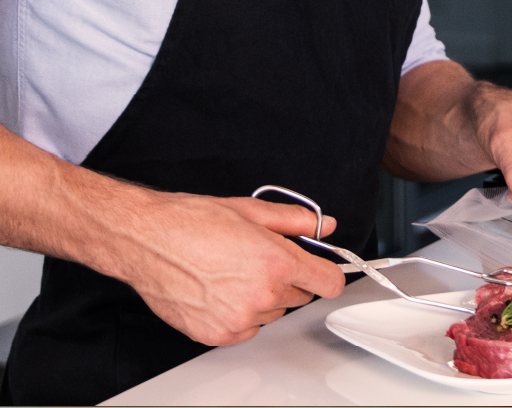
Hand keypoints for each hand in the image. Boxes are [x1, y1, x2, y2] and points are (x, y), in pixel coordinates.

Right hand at [112, 191, 345, 346]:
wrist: (148, 240)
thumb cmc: (193, 222)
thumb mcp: (252, 210)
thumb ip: (296, 220)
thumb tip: (323, 225)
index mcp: (276, 262)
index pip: (330, 282)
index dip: (328, 272)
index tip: (322, 267)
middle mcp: (261, 296)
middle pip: (301, 296)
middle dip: (290, 278)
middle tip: (262, 257)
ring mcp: (239, 320)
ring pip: (273, 313)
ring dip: (265, 297)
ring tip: (235, 270)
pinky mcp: (217, 335)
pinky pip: (248, 329)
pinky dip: (241, 314)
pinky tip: (222, 290)